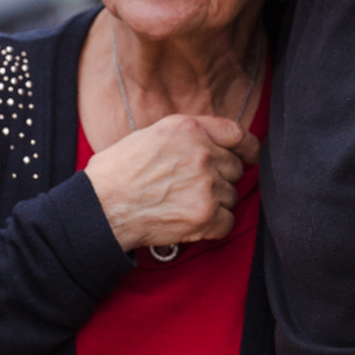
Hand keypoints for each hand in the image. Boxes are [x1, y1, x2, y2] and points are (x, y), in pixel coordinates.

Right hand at [83, 114, 260, 251]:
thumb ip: (185, 136)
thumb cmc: (116, 172)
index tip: (252, 155)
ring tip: (185, 204)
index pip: (236, 133)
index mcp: (188, 129)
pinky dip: (215, 225)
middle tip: (194, 188)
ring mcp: (206, 185)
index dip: (249, 146)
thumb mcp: (150, 135)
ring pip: (231, 195)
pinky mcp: (205, 216)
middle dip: (220, 178)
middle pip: (234, 168)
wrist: (102, 206)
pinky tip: (193, 222)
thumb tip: (208, 144)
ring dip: (215, 202)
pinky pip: (228, 221)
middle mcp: (202, 153)